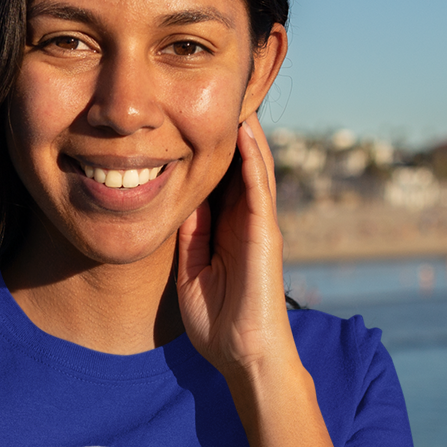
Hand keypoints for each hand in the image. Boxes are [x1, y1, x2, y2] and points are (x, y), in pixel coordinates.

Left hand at [176, 114, 296, 377]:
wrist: (243, 356)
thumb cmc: (219, 323)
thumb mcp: (192, 270)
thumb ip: (191, 236)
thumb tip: (181, 201)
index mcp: (226, 229)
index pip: (218, 179)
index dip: (206, 147)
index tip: (186, 115)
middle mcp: (245, 221)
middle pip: (237, 165)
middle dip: (227, 130)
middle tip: (216, 90)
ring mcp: (258, 225)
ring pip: (253, 168)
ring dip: (245, 132)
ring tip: (235, 95)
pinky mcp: (265, 234)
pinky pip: (259, 189)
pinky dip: (253, 159)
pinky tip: (246, 132)